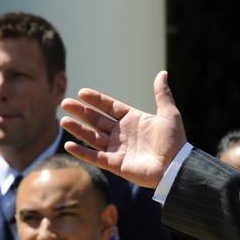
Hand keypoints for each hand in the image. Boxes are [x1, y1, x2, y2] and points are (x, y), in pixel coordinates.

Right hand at [60, 71, 185, 188]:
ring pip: (92, 137)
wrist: (176, 166)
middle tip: (65, 102)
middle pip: (97, 120)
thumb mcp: (169, 114)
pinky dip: (81, 152)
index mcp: (133, 119)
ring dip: (78, 129)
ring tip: (63, 120)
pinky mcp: (115, 164)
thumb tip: (162, 73)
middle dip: (81, 112)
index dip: (96, 100)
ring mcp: (118, 149)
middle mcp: (122, 133)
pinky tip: (68, 144)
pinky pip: (95, 157)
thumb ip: (162, 94)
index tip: (82, 92)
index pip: (110, 107)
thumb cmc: (174, 141)